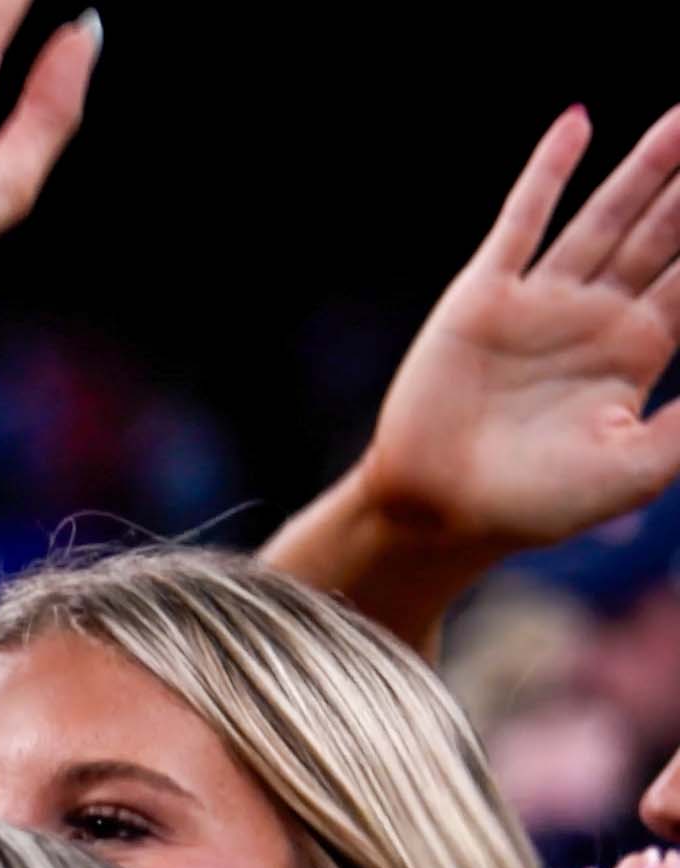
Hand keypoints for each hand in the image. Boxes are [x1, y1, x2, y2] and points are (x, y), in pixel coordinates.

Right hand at [352, 105, 679, 555]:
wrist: (442, 510)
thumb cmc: (542, 502)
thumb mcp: (642, 466)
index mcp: (638, 350)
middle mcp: (595, 314)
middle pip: (664, 232)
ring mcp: (541, 299)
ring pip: (607, 216)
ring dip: (646, 167)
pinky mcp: (485, 293)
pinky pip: (522, 221)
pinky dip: (548, 171)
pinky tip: (579, 124)